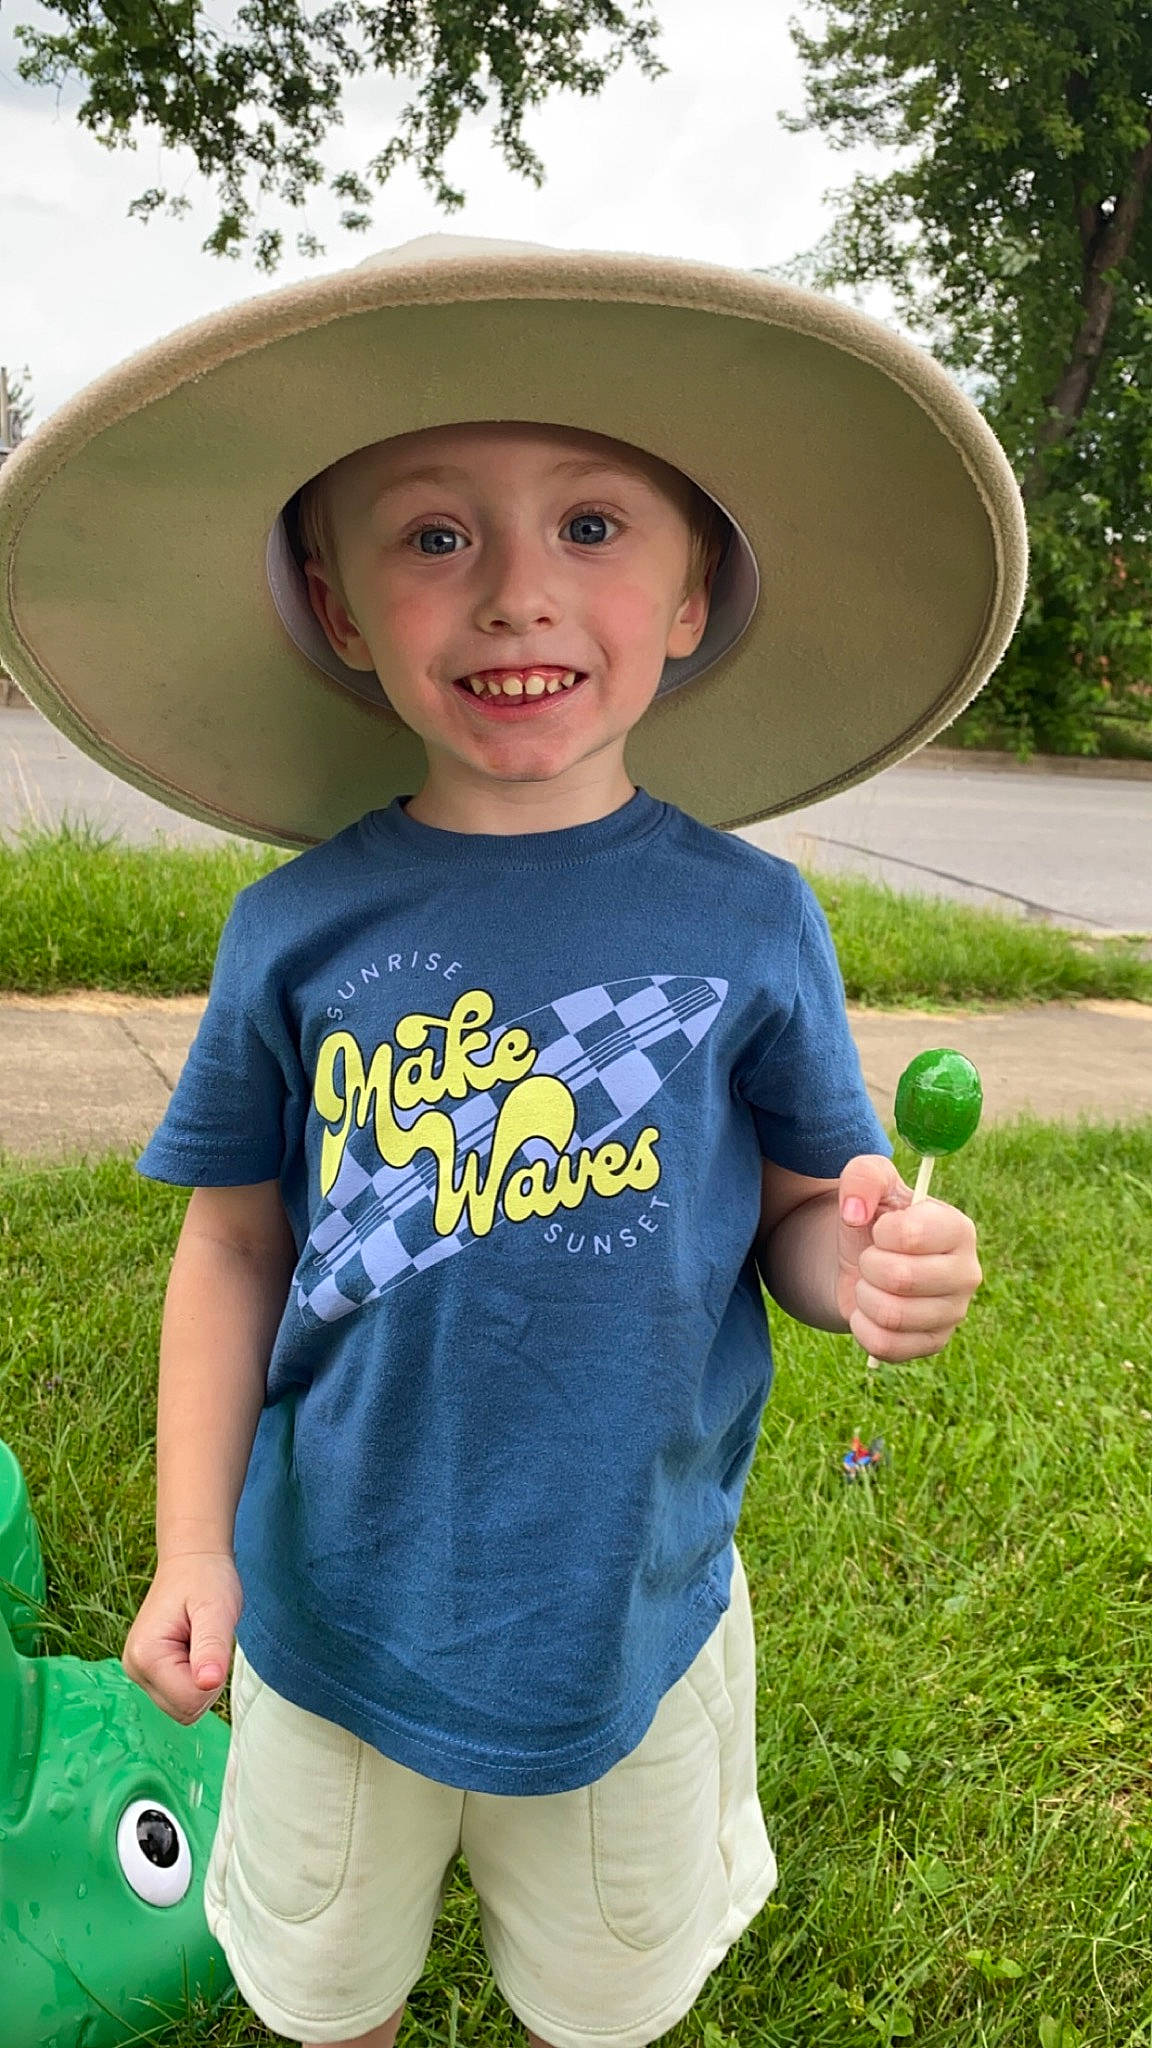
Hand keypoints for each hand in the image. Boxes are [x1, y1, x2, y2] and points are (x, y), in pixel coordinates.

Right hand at [121, 1552, 242, 1724]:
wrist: (192, 1561)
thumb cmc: (206, 1580)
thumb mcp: (217, 1610)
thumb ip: (211, 1648)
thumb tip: (208, 1683)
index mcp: (146, 1656)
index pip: (190, 1702)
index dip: (212, 1678)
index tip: (210, 1641)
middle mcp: (134, 1669)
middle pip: (185, 1710)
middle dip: (206, 1682)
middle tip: (206, 1641)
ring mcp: (139, 1673)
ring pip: (183, 1708)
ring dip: (201, 1681)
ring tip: (199, 1642)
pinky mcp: (148, 1673)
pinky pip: (180, 1697)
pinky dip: (194, 1679)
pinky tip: (192, 1649)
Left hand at [834, 1154, 982, 1360]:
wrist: (862, 1262)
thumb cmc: (875, 1218)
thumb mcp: (869, 1182)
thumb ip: (863, 1176)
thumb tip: (854, 1211)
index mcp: (959, 1229)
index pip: (912, 1236)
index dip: (882, 1232)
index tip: (881, 1229)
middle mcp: (967, 1273)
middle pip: (901, 1279)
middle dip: (869, 1264)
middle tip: (872, 1258)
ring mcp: (953, 1313)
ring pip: (891, 1315)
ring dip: (864, 1296)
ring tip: (871, 1283)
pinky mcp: (933, 1344)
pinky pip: (885, 1345)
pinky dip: (862, 1326)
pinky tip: (870, 1310)